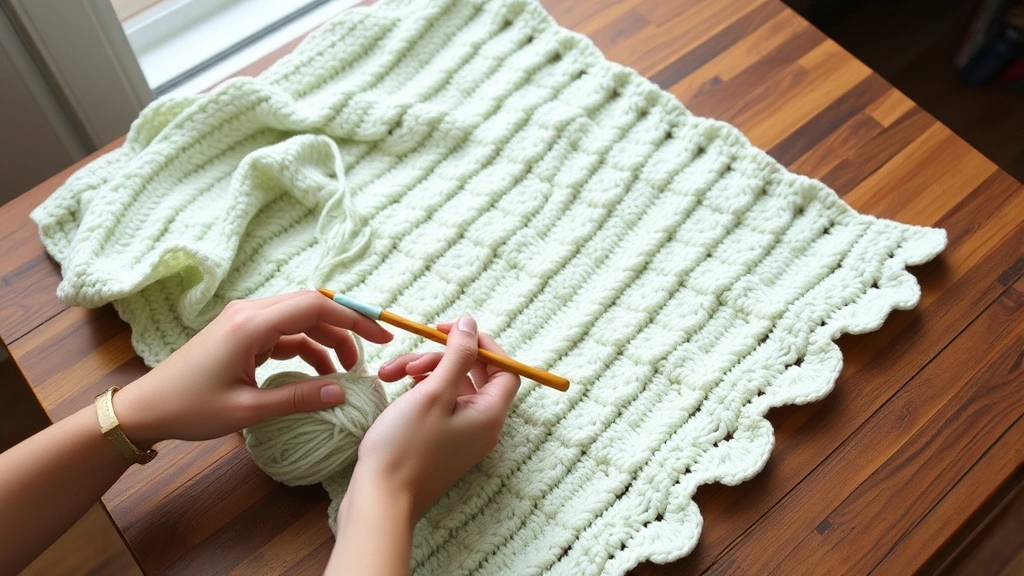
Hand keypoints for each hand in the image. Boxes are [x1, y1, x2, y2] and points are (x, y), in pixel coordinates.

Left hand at [113, 290, 392, 446]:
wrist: (146, 408)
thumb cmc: (189, 408)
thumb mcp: (248, 410)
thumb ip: (298, 399)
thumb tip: (342, 392)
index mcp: (250, 324)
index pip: (315, 306)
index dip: (353, 318)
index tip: (380, 336)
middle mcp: (249, 313)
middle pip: (311, 307)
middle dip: (346, 327)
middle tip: (374, 350)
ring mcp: (244, 321)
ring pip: (300, 319)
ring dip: (327, 339)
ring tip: (347, 369)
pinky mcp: (241, 333)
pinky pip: (284, 332)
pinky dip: (307, 347)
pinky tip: (320, 371)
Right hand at [347, 316, 520, 521]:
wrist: (380, 500)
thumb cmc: (406, 448)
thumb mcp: (434, 392)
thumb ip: (457, 354)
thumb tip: (471, 324)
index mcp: (490, 415)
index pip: (505, 368)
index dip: (482, 344)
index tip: (451, 330)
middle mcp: (482, 425)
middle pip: (474, 374)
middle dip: (441, 358)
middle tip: (413, 357)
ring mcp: (460, 435)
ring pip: (450, 386)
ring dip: (422, 371)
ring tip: (390, 373)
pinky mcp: (439, 441)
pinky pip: (437, 404)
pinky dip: (418, 389)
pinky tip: (393, 384)